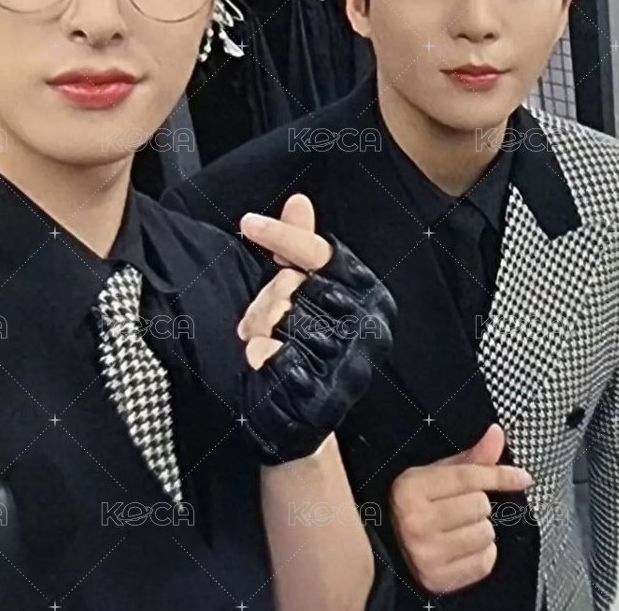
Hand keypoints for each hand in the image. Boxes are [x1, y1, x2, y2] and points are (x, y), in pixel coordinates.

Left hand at [236, 193, 395, 463]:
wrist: (300, 417)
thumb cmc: (300, 345)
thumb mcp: (302, 289)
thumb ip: (300, 246)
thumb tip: (299, 201)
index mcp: (370, 297)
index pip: (321, 253)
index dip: (282, 234)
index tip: (247, 223)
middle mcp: (368, 329)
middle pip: (292, 283)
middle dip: (264, 298)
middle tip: (259, 317)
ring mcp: (349, 365)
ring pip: (280, 318)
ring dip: (258, 329)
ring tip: (261, 342)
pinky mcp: (325, 396)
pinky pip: (273, 356)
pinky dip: (258, 356)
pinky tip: (260, 361)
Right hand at [390, 424, 533, 594]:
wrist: (391, 546)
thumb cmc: (417, 506)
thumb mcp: (436, 475)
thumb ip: (470, 458)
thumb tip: (496, 433)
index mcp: (411, 488)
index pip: (468, 476)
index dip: (500, 475)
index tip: (522, 477)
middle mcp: (415, 521)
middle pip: (480, 505)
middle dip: (479, 505)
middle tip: (460, 507)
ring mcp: (426, 553)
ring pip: (486, 534)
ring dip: (482, 530)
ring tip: (461, 528)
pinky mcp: (438, 579)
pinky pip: (484, 563)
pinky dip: (482, 555)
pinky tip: (464, 547)